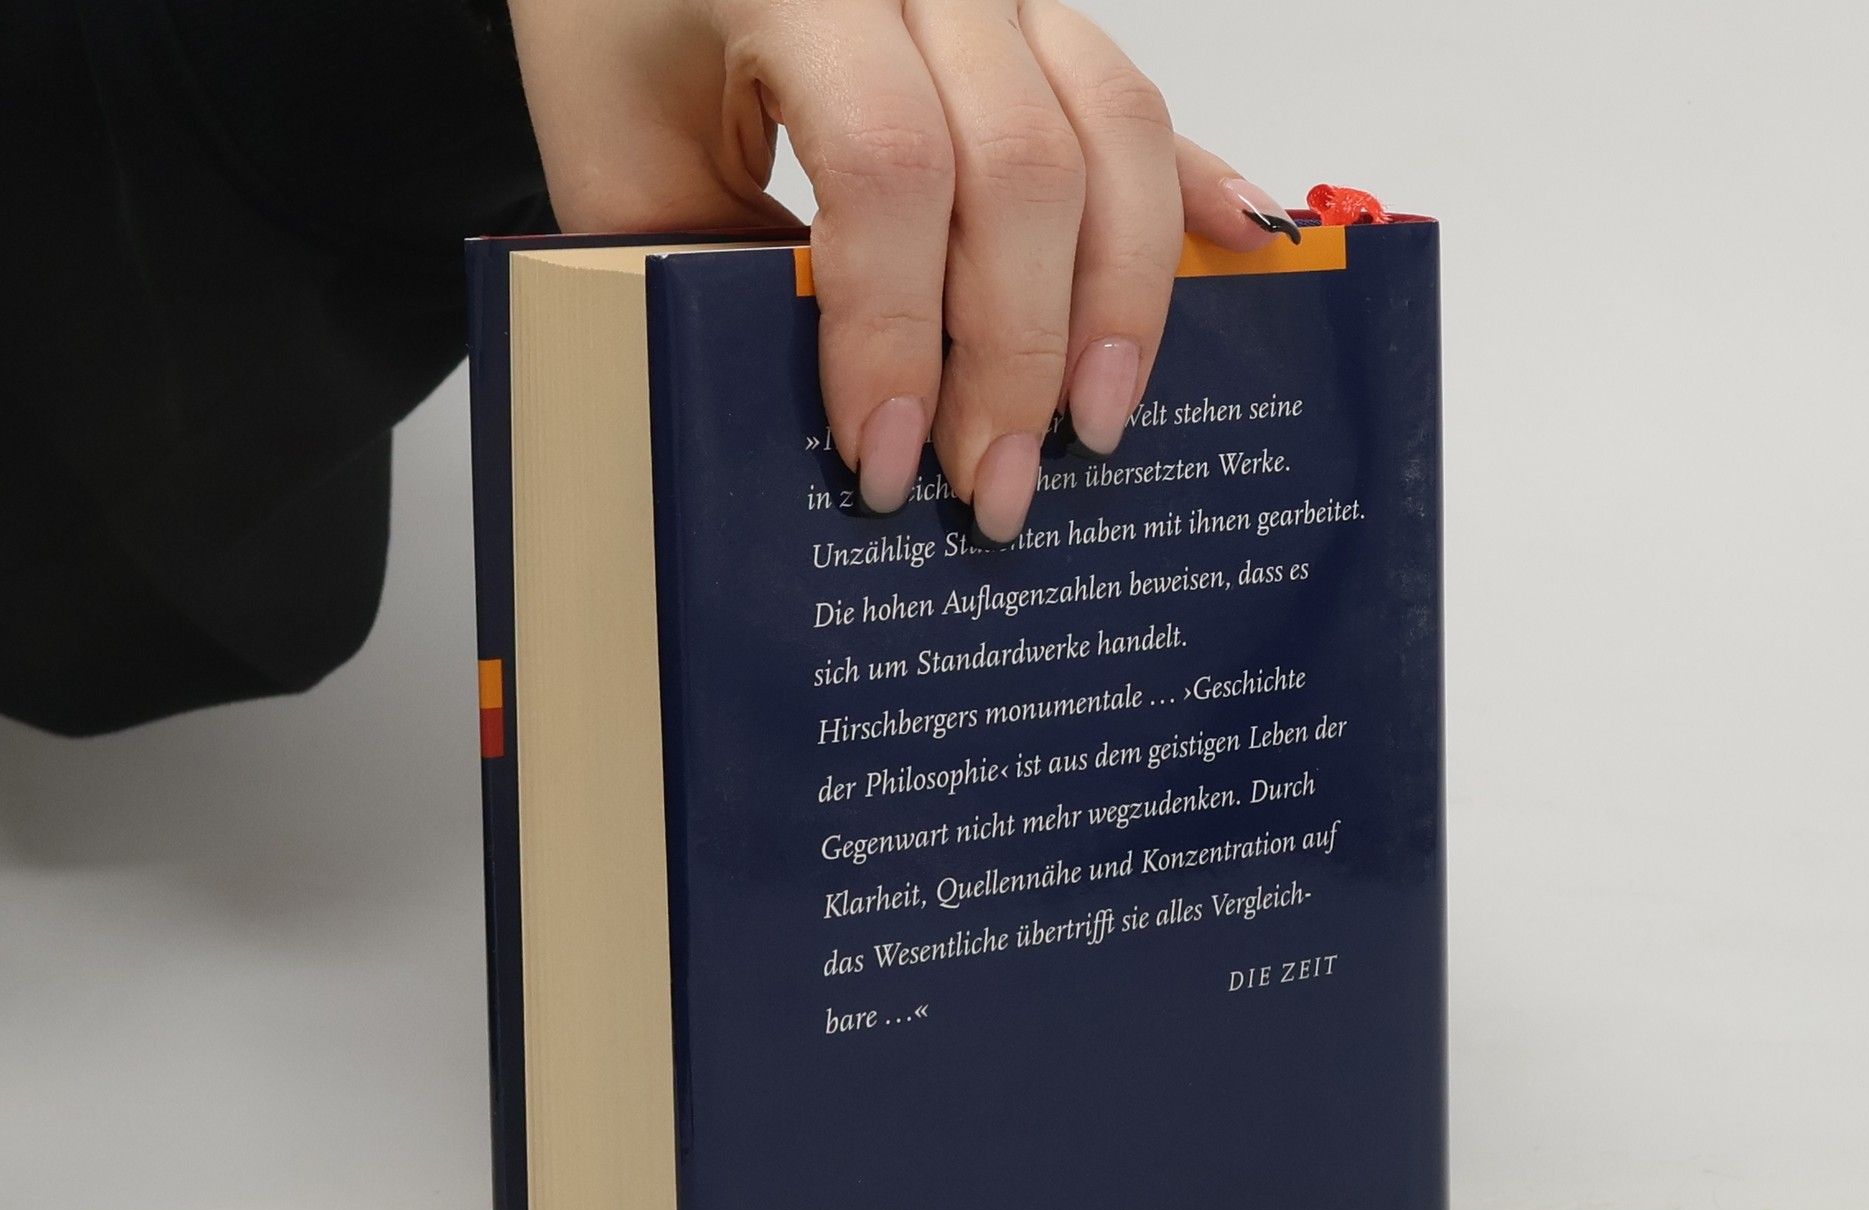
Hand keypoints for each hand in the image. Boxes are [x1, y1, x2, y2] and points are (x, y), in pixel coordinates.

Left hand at [507, 0, 1293, 541]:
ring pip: (1113, 130)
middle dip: (1018, 356)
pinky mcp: (1039, 11)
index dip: (899, 335)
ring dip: (1123, 299)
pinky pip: (1138, 95)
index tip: (886, 464)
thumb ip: (716, 274)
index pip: (891, 170)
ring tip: (1098, 424)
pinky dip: (1190, 186)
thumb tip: (846, 424)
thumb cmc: (613, 33)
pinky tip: (1242, 254)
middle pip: (1026, 167)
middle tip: (997, 491)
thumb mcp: (619, 161)